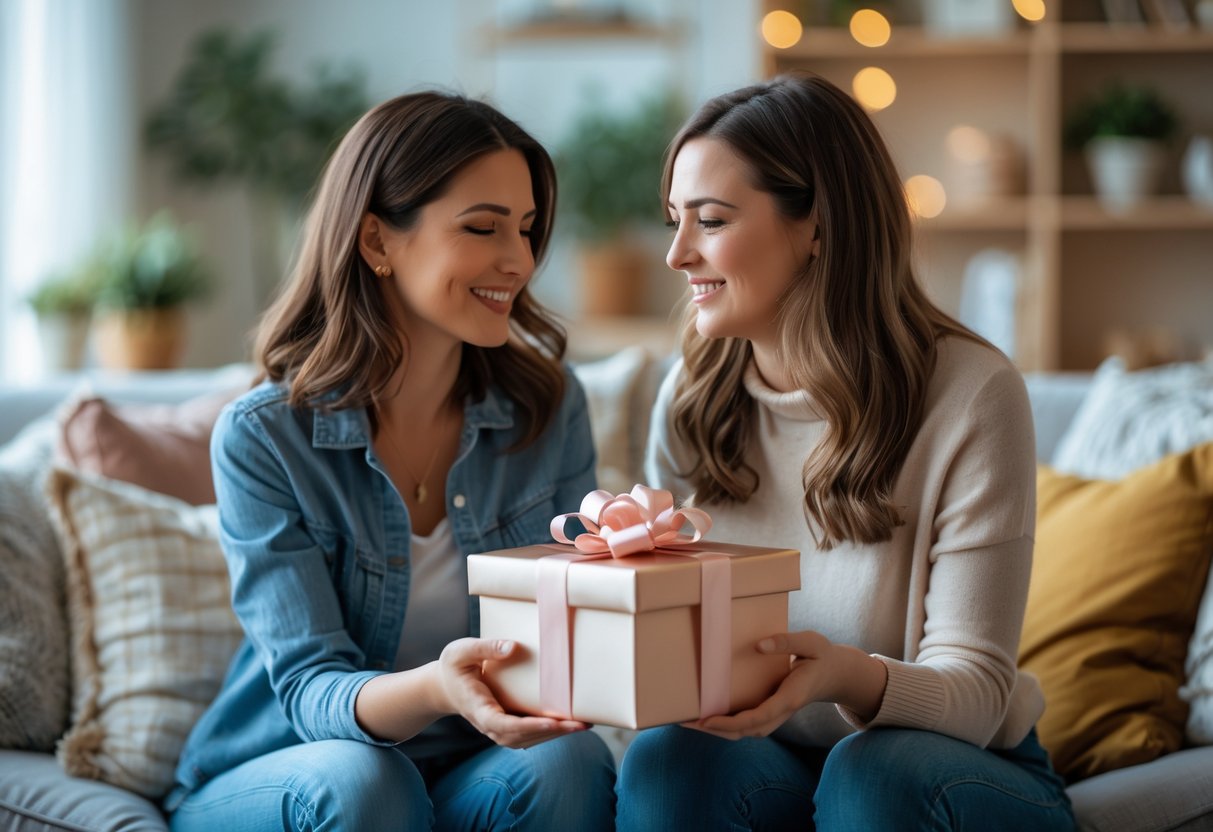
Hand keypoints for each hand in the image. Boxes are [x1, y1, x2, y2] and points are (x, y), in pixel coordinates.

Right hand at [435, 637, 587, 748]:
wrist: (445, 686)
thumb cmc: (453, 667)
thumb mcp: (461, 651)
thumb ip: (485, 648)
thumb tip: (513, 647)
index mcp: (478, 708)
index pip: (503, 725)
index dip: (528, 726)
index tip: (552, 722)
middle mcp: (489, 724)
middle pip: (522, 737)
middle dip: (552, 732)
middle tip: (581, 724)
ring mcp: (499, 728)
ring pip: (528, 739)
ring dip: (556, 734)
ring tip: (583, 724)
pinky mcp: (508, 725)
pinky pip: (530, 734)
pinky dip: (550, 731)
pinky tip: (570, 723)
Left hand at [683, 630, 848, 740]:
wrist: (835, 674)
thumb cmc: (821, 656)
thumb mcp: (811, 642)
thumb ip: (787, 642)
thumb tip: (759, 645)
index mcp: (791, 698)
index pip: (758, 717)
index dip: (731, 722)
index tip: (707, 720)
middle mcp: (781, 711)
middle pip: (746, 731)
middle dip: (715, 731)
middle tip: (685, 723)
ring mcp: (776, 715)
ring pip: (744, 732)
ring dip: (717, 731)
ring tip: (688, 722)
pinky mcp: (770, 712)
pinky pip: (746, 724)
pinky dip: (725, 725)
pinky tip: (706, 717)